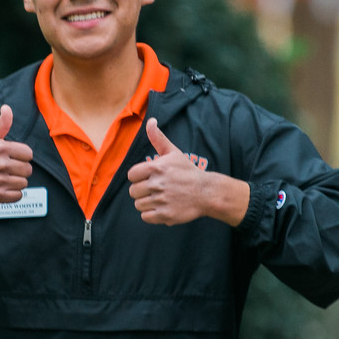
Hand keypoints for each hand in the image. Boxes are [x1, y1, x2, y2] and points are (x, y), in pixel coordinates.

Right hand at [0, 105, 33, 207]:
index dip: (22, 156)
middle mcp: (0, 164)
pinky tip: (3, 188)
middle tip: (8, 169)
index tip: (14, 158)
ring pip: (23, 183)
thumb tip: (7, 108)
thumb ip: (1, 125)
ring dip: (16, 182)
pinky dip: (12, 194)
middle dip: (20, 169)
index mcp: (0, 148)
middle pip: (27, 169)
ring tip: (4, 179)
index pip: (28, 153)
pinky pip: (18, 196)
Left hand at [127, 118, 248, 226]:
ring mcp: (161, 200)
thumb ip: (158, 138)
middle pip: (133, 191)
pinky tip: (161, 208)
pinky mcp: (165, 215)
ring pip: (139, 205)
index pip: (131, 175)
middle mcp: (157, 184)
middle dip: (142, 191)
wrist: (206, 192)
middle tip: (155, 190)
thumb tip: (150, 121)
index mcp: (156, 167)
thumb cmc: (187, 172)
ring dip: (147, 203)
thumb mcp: (173, 152)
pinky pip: (145, 217)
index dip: (138, 177)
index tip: (149, 178)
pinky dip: (151, 214)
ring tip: (159, 199)